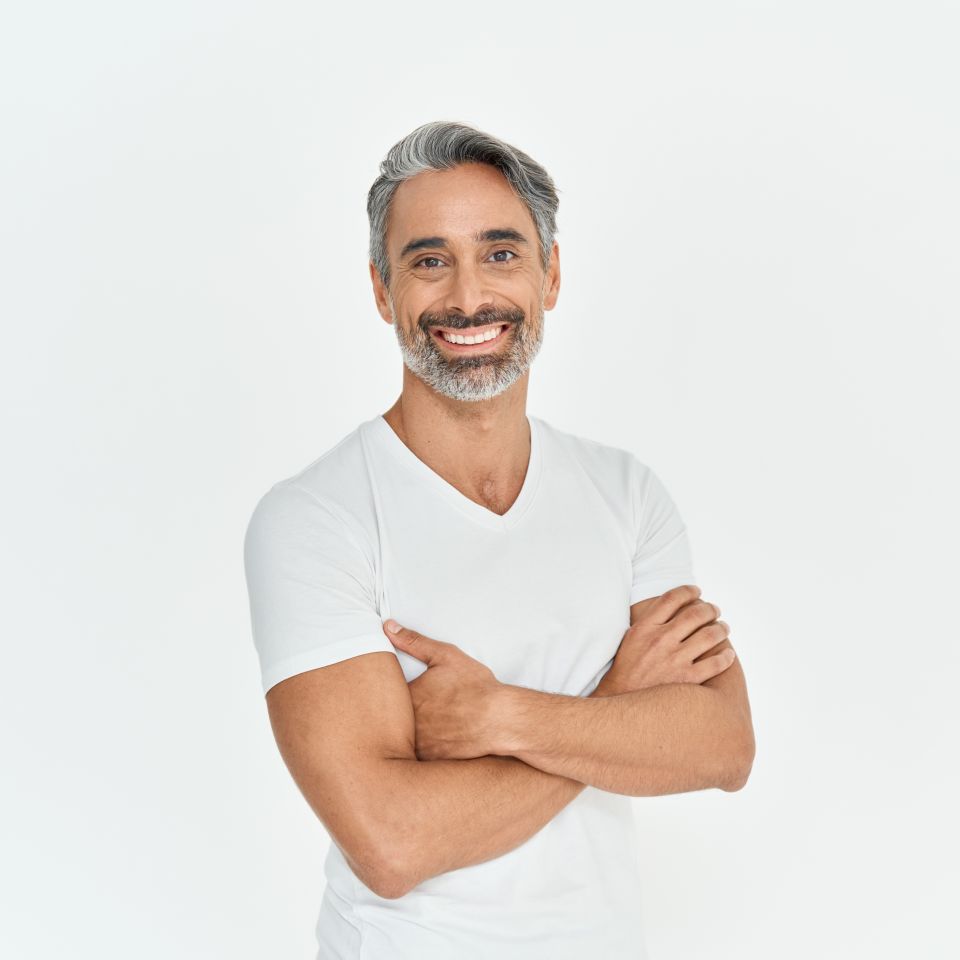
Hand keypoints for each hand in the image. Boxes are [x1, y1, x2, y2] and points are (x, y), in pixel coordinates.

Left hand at [382, 619, 503, 760]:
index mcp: (407, 696)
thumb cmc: (475, 687)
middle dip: (391, 714)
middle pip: (387, 719)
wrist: (501, 720)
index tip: (392, 690)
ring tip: (422, 723)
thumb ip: (414, 641)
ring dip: (402, 733)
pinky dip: (419, 748)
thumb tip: (388, 627)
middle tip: (407, 707)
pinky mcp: (430, 759)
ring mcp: (417, 744)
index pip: (382, 694)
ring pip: (399, 739)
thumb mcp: (445, 656)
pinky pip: (414, 756)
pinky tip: (433, 738)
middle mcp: (407, 723)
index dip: (385, 692)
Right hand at [596, 584, 735, 694]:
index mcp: (646, 627)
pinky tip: (728, 654)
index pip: (672, 598)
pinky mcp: (687, 679)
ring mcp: (675, 659)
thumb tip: (669, 607)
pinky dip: (726, 656)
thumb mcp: (631, 638)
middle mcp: (661, 640)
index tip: (696, 591)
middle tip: (715, 610)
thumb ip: (649, 622)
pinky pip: (716, 663)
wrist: (622, 702)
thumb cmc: (627, 669)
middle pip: (695, 614)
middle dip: (710, 609)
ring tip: (723, 628)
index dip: (688, 591)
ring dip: (721, 628)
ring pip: (710, 635)